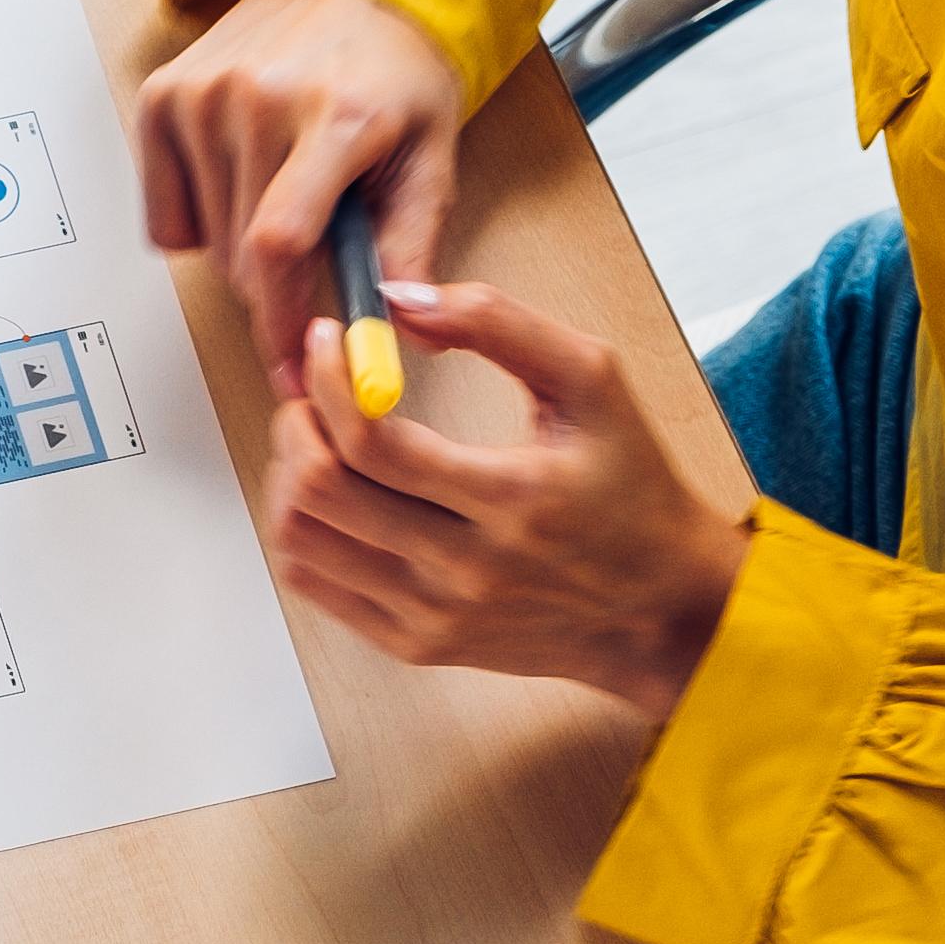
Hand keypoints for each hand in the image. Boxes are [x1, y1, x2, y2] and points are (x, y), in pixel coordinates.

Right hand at [136, 0, 467, 406]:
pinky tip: (240, 178)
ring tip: (285, 195)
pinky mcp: (163, 97)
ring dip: (241, 249)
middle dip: (276, 287)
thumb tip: (395, 333)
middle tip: (312, 260)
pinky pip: (166, 213)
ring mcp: (202, 94)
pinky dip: (200, 220)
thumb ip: (411, 249)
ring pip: (205, 242)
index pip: (280, 245)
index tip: (290, 366)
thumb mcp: (431, 155)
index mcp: (335, 115)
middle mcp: (258, 97)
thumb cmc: (395, 68)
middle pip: (241, 256)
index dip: (279, 322)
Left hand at [259, 274, 749, 717]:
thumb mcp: (592, 381)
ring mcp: (432, 614)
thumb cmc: (628, 486)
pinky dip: (301, 528)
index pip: (373, 443)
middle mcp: (465, 567)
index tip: (326, 341)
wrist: (656, 608)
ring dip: (288, 474)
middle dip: (296, 422)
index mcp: (512, 497)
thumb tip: (400, 299)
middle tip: (308, 388)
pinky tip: (330, 491)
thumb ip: (500, 324)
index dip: (328, 383)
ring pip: (305, 542)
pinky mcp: (413, 644)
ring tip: (314, 435)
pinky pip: (316, 585)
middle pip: (324, 493)